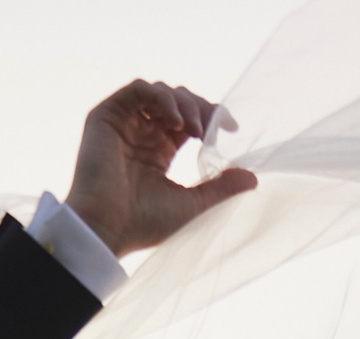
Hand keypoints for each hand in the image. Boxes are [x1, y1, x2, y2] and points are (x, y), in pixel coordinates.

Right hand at [65, 80, 257, 256]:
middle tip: (212, 128)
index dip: (211, 117)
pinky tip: (175, 120)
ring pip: (160, 92)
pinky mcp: (107, 117)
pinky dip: (160, 97)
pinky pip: (138, 90)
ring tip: (193, 129)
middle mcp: (142, 134)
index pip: (189, 121)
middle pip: (177, 102)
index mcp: (159, 152)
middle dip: (200, 109)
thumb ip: (221, 188)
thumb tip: (253, 177)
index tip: (232, 127)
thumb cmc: (145, 223)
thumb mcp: (194, 204)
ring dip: (183, 103)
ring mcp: (124, 124)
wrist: (107, 228)